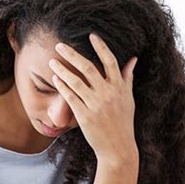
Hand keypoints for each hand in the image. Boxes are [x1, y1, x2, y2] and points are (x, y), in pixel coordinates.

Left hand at [48, 33, 137, 161]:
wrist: (118, 148)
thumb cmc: (123, 123)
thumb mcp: (129, 99)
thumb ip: (127, 78)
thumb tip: (133, 59)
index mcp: (119, 87)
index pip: (110, 61)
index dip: (100, 46)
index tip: (90, 35)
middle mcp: (108, 93)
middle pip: (88, 67)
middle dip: (72, 54)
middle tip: (59, 45)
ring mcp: (96, 105)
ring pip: (75, 81)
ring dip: (62, 69)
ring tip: (52, 61)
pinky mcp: (85, 116)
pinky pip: (70, 97)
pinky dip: (62, 86)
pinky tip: (55, 79)